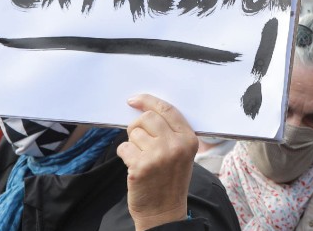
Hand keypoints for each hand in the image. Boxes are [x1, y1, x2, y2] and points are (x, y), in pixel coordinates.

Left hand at [117, 94, 198, 230]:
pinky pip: (123, 148)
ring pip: (133, 133)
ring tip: (141, 158)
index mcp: (189, 139)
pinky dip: (125, 156)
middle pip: (147, 118)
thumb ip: (170, 133)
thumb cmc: (170, 181)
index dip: (148, 101)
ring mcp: (158, 155)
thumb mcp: (182, 154)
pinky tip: (134, 167)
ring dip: (132, 144)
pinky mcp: (140, 166)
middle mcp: (175, 145)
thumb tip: (144, 110)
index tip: (134, 100)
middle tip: (138, 140)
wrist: (164, 212)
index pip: (167, 110)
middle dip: (137, 126)